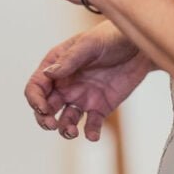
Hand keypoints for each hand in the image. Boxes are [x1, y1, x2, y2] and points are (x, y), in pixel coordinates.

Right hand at [25, 21, 154, 140]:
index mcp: (56, 66)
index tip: (43, 108)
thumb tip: (48, 74)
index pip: (36, 86)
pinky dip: (90, 133)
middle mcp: (65, 84)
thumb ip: (69, 60)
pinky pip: (91, 124)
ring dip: (64, 129)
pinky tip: (92, 135)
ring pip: (65, 120)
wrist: (138, 46)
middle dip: (44, 119)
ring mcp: (81, 97)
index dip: (35, 99)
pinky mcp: (100, 107)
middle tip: (52, 124)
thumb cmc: (110, 37)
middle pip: (46, 107)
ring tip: (72, 132)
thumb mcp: (89, 44)